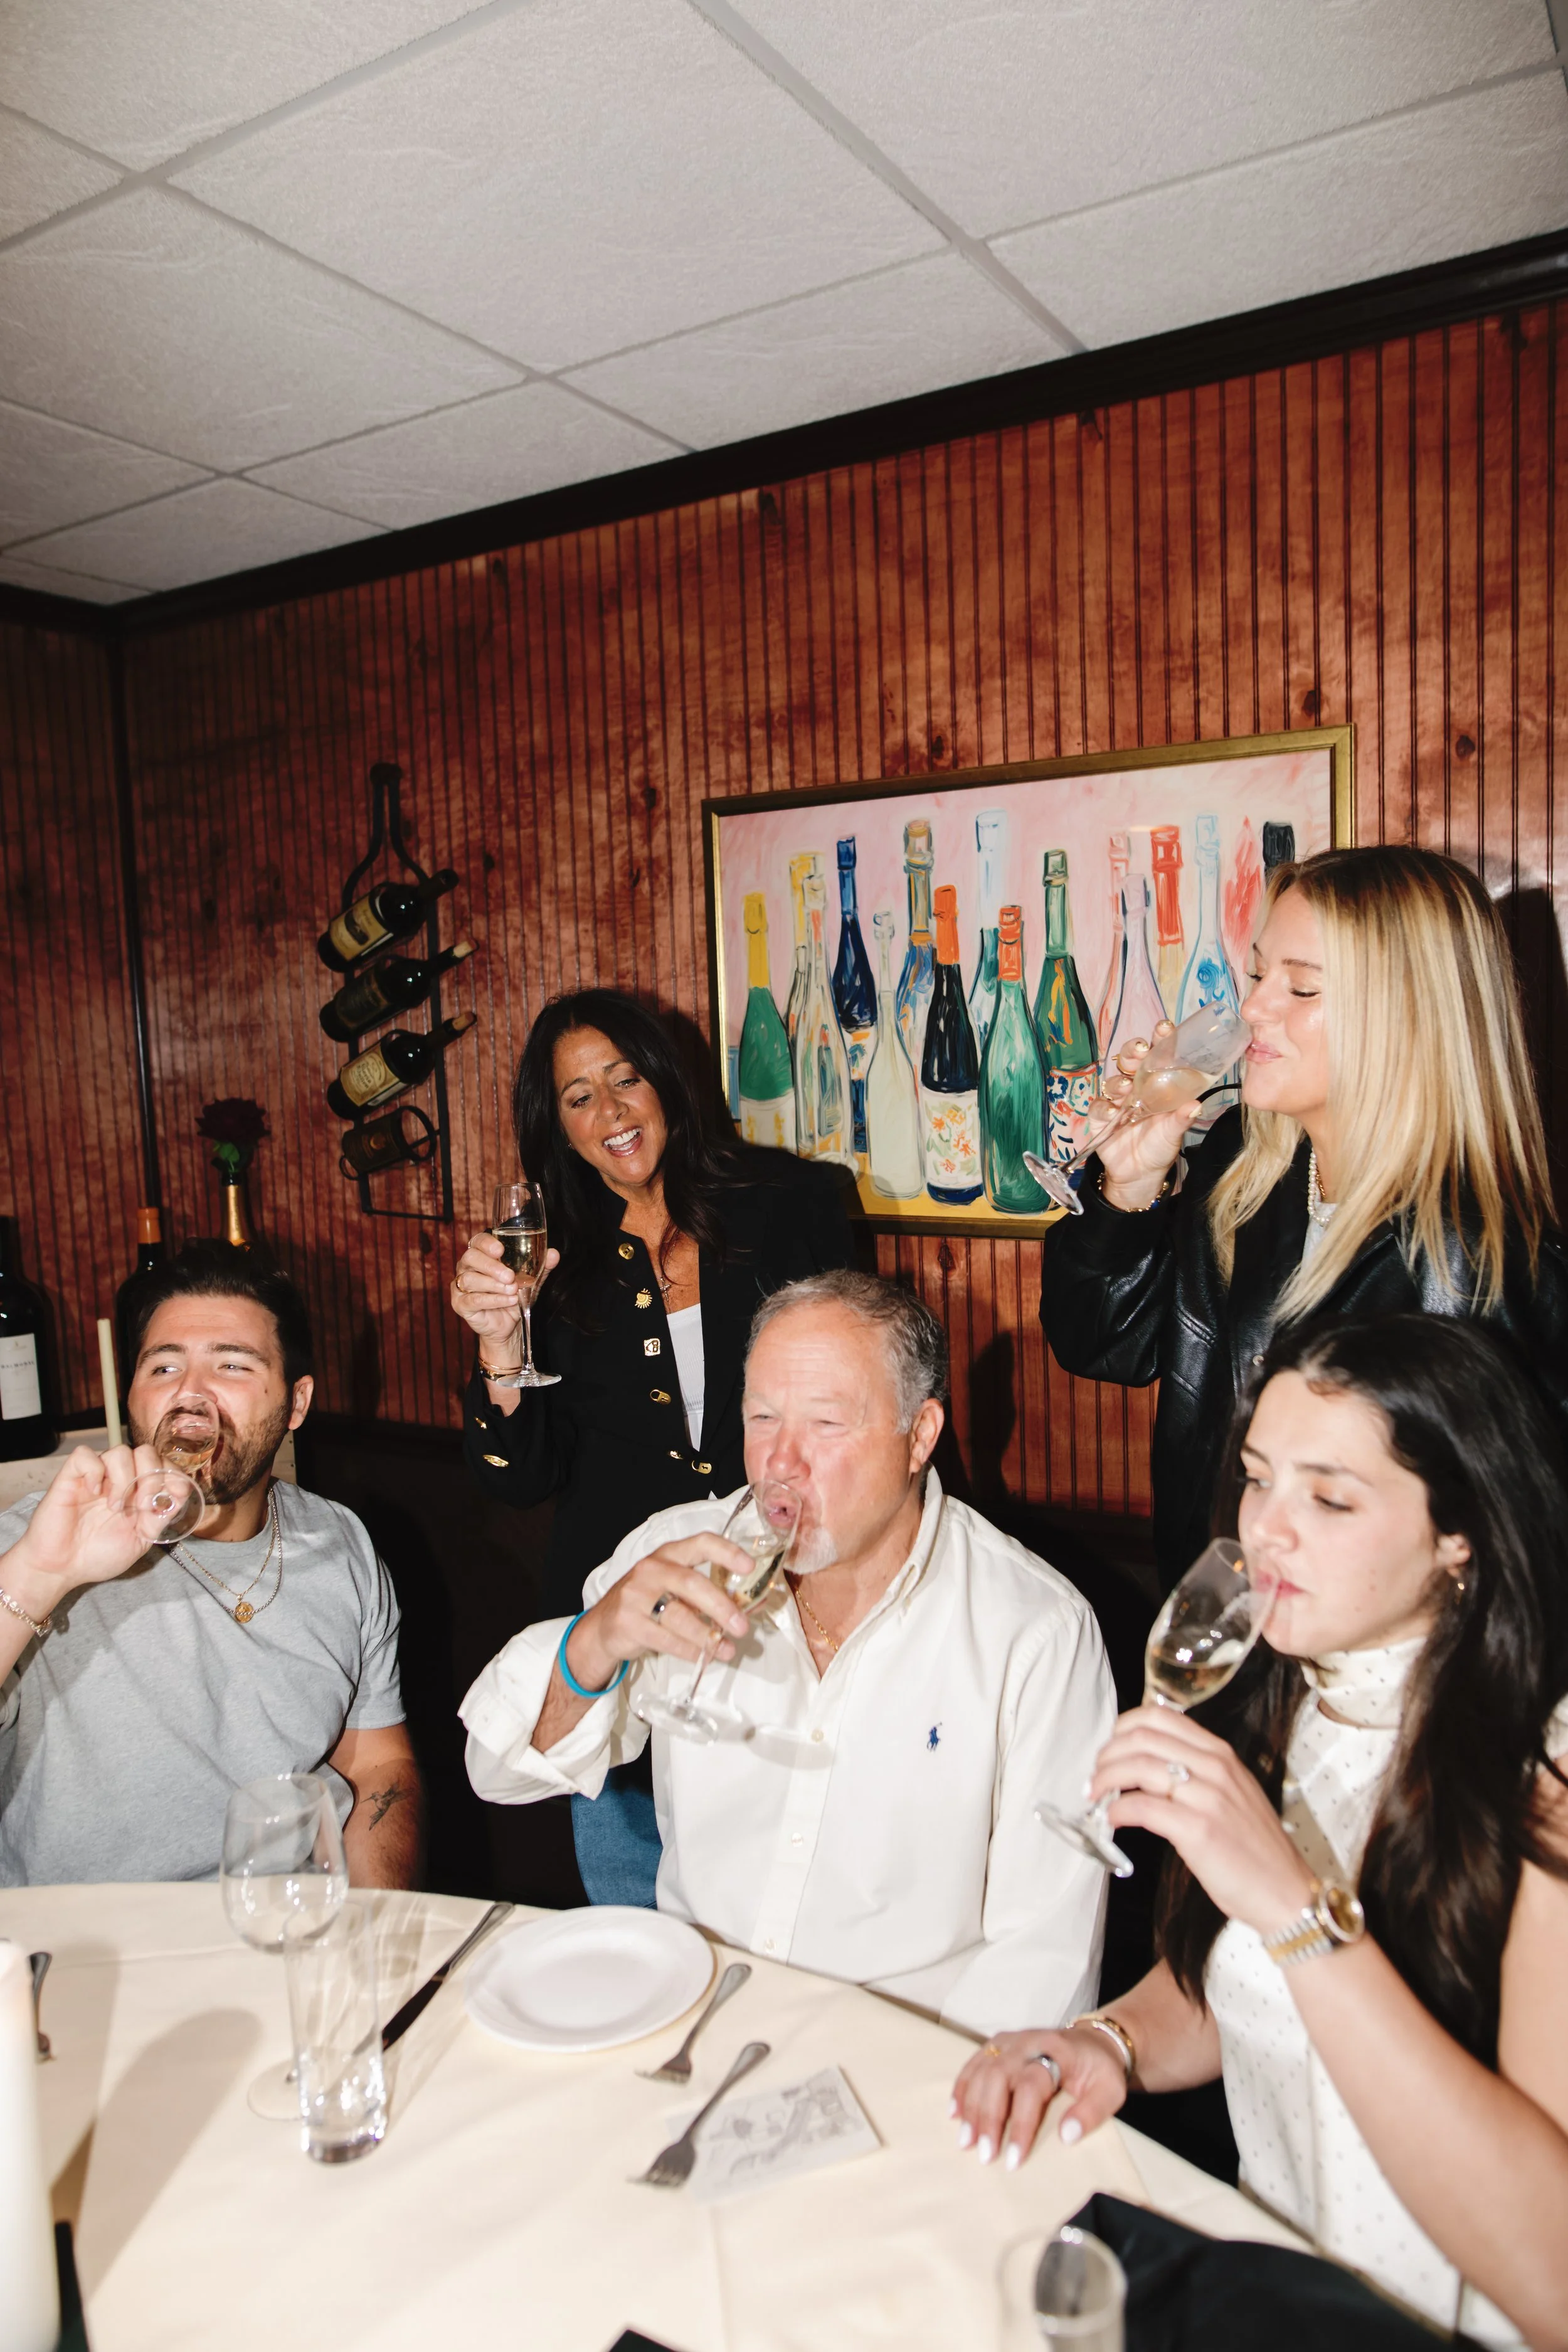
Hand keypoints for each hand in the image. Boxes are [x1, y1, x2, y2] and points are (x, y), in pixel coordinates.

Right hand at [3, 1444, 167, 1615]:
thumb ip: (160, 1517)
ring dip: (124, 1478)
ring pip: (120, 1451)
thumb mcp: (141, 1541)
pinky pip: (85, 1455)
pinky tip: (93, 1492)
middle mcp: (119, 1480)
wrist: (60, 1569)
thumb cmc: (97, 1556)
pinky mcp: (71, 1477)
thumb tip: (179, 1494)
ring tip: (115, 1506)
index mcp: (138, 1493)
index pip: (163, 1465)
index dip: (174, 1474)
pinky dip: (94, 1471)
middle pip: (146, 1452)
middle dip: (152, 1476)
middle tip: (142, 1505)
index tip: (174, 1495)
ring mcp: (96, 1477)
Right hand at [449, 1230, 558, 1358]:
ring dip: (494, 1285)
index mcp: (481, 1255)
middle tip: (510, 1276)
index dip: (486, 1243)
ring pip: (470, 1279)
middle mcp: (467, 1267)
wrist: (509, 1325)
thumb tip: (553, 1254)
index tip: (501, 1250)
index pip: (478, 1241)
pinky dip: (492, 1300)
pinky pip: (473, 1299)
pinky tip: (508, 1301)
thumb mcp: (530, 1280)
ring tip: (512, 1290)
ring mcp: (460, 1286)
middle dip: (491, 1266)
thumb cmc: (514, 1296)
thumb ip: (541, 1267)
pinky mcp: (460, 1304)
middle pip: (471, 1258)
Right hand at [564, 1535, 757, 1691]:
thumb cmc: (648, 1603)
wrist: (603, 1626)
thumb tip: (752, 1605)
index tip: (749, 1568)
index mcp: (669, 1555)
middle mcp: (652, 1570)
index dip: (727, 1553)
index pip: (700, 1543)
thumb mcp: (673, 1588)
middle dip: (721, 1607)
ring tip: (726, 1649)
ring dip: (707, 1636)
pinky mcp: (628, 1622)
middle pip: (692, 1584)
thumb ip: (706, 1593)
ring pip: (679, 1616)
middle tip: (742, 1626)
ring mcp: (636, 1595)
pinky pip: (665, 1639)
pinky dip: (688, 1650)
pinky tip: (702, 1656)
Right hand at [952, 2027, 1128, 2168]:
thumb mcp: (1111, 2090)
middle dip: (988, 2118)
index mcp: (1055, 2051)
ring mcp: (1009, 2041)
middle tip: (985, 2154)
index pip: (1031, 2087)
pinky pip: (973, 2064)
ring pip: (981, 2071)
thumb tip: (1067, 2136)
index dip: (1021, 2124)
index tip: (1014, 2158)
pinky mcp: (998, 2045)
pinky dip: (961, 2087)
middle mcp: (1027, 2042)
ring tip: (966, 2141)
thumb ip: (1092, 2112)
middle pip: (998, 2076)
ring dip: (970, 2107)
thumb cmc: (1099, 2070)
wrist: (1092, 2040)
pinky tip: (955, 2113)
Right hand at [1090, 1023, 1196, 1208]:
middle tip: (1141, 1051)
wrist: (1141, 1174)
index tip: (1165, 1028)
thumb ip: (1182, 1118)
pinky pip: (1099, 1106)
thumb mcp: (1175, 1131)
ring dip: (1119, 1079)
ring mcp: (1118, 1100)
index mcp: (1158, 1081)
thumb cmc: (1161, 1144)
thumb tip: (1195, 1105)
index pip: (1159, 1053)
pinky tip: (1112, 1108)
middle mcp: (1137, 1085)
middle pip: (1131, 1059)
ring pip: (1114, 1079)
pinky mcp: (1102, 1117)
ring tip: (1127, 1085)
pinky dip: (1105, 1105)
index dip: (1160, 1038)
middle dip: (1133, 1051)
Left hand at [1092, 1704, 1313, 1934]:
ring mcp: (1208, 1797)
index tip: (1111, 1746)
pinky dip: (1118, 1811)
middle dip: (1108, 1754)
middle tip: (1096, 1775)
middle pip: (1143, 1737)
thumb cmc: (1253, 1847)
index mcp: (1221, 1753)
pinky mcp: (1198, 1830)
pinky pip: (1143, 1808)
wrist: (1285, 1891)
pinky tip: (1113, 1819)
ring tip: (1096, 1796)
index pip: (1161, 1716)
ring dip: (1105, 1780)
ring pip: (1138, 1767)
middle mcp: (1215, 1767)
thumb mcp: (1231, 1792)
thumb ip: (1196, 1771)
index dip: (1124, 1727)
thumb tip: (1144, 1764)